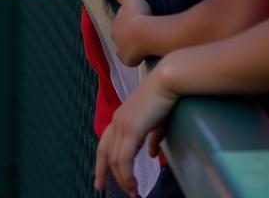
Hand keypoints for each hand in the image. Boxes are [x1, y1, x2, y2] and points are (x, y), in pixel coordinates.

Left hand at [94, 67, 177, 195]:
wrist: (168, 82)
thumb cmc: (164, 99)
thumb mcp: (157, 123)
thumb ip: (152, 139)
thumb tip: (152, 154)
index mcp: (120, 118)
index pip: (104, 145)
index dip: (101, 165)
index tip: (100, 182)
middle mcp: (117, 121)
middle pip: (106, 154)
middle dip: (109, 175)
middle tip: (120, 192)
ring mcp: (122, 124)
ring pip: (116, 159)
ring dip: (124, 179)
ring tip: (133, 192)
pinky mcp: (131, 128)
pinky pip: (124, 158)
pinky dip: (127, 174)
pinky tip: (134, 184)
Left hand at [111, 0, 151, 67]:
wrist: (145, 33)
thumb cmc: (138, 13)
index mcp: (115, 24)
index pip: (119, 24)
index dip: (127, 22)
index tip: (137, 20)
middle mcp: (115, 38)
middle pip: (121, 37)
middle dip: (128, 34)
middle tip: (142, 31)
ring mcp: (121, 51)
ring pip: (125, 49)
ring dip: (132, 46)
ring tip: (144, 43)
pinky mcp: (128, 61)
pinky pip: (131, 60)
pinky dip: (135, 58)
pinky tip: (144, 55)